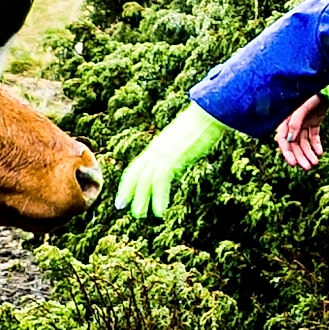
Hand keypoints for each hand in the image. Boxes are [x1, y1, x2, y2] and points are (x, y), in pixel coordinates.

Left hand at [113, 105, 231, 220]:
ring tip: (139, 215)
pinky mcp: (172, 158)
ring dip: (141, 199)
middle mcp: (156, 150)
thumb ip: (178, 150)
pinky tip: (159, 212)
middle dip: (126, 191)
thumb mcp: (185, 139)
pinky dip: (158, 198)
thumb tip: (181, 156)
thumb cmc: (202, 124)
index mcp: (158, 146)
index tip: (123, 193)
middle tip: (120, 206)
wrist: (208, 114)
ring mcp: (163, 154)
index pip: (137, 166)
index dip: (128, 181)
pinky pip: (161, 182)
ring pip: (145, 181)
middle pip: (135, 173)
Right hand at [275, 98, 326, 168]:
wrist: (327, 86)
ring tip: (315, 163)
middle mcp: (293, 123)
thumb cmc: (312, 94)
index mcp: (286, 119)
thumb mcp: (302, 107)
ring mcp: (304, 123)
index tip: (294, 164)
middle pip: (295, 144)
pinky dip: (317, 145)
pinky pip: (314, 136)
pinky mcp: (314, 122)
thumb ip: (295, 122)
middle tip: (308, 168)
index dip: (287, 152)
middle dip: (301, 156)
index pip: (283, 140)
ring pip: (304, 142)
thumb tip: (290, 140)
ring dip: (309, 153)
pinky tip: (320, 153)